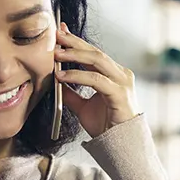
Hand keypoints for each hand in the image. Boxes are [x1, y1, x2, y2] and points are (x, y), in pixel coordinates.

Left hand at [54, 23, 139, 137]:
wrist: (119, 146)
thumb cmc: (106, 127)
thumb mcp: (83, 107)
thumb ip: (71, 94)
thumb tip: (56, 82)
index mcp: (114, 75)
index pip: (93, 54)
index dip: (76, 42)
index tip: (60, 33)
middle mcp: (121, 75)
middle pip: (95, 52)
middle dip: (74, 43)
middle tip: (56, 35)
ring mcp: (122, 83)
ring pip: (97, 61)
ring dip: (74, 55)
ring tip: (56, 54)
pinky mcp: (120, 94)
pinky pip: (96, 79)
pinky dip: (77, 75)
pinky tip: (62, 76)